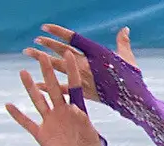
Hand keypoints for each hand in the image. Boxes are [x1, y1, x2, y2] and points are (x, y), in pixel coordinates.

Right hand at [5, 52, 102, 145]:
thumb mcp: (90, 135)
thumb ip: (84, 122)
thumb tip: (74, 109)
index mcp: (76, 109)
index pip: (73, 86)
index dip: (71, 71)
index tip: (69, 54)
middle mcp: (61, 111)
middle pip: (53, 88)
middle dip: (48, 73)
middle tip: (42, 56)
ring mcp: (50, 121)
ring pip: (38, 100)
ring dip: (30, 87)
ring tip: (23, 72)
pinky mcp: (41, 134)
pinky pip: (27, 122)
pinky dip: (17, 115)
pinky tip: (8, 105)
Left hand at [24, 24, 138, 100]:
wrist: (134, 100)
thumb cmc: (132, 79)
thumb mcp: (128, 59)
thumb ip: (122, 43)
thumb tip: (125, 29)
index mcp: (97, 53)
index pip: (73, 39)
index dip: (58, 32)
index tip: (45, 27)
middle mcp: (87, 64)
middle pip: (62, 52)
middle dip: (47, 45)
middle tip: (35, 41)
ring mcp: (83, 79)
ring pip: (58, 67)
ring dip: (43, 60)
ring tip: (29, 53)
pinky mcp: (83, 93)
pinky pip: (62, 89)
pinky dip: (49, 87)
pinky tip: (36, 84)